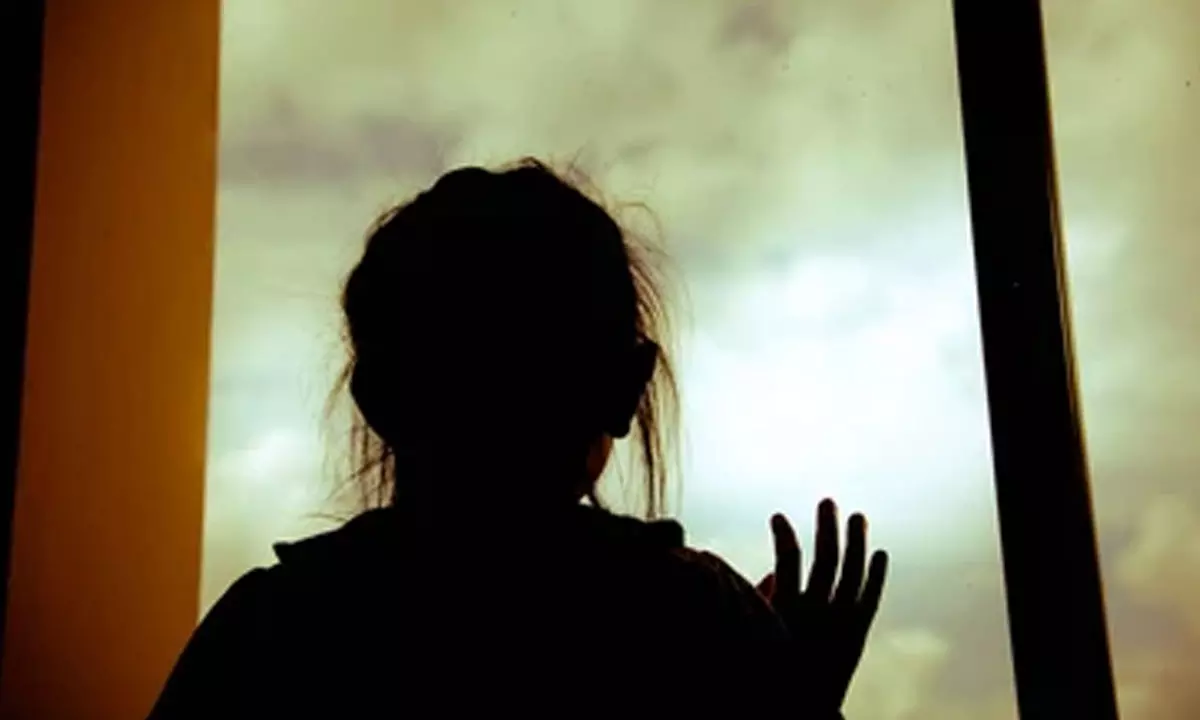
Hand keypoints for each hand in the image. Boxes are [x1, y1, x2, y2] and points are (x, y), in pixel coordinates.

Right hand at [757, 499, 887, 711]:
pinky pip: (871, 598)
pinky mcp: (858, 637)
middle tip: (828, 501)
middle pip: (827, 558)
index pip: (787, 559)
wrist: (801, 712)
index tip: (776, 515)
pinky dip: (877, 575)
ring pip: (854, 573)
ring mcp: (842, 625)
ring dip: (857, 541)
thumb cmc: (770, 672)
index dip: (783, 533)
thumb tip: (769, 573)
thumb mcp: (755, 637)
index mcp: (786, 611)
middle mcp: (817, 614)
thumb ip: (760, 603)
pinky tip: (880, 553)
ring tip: (858, 517)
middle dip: (827, 527)